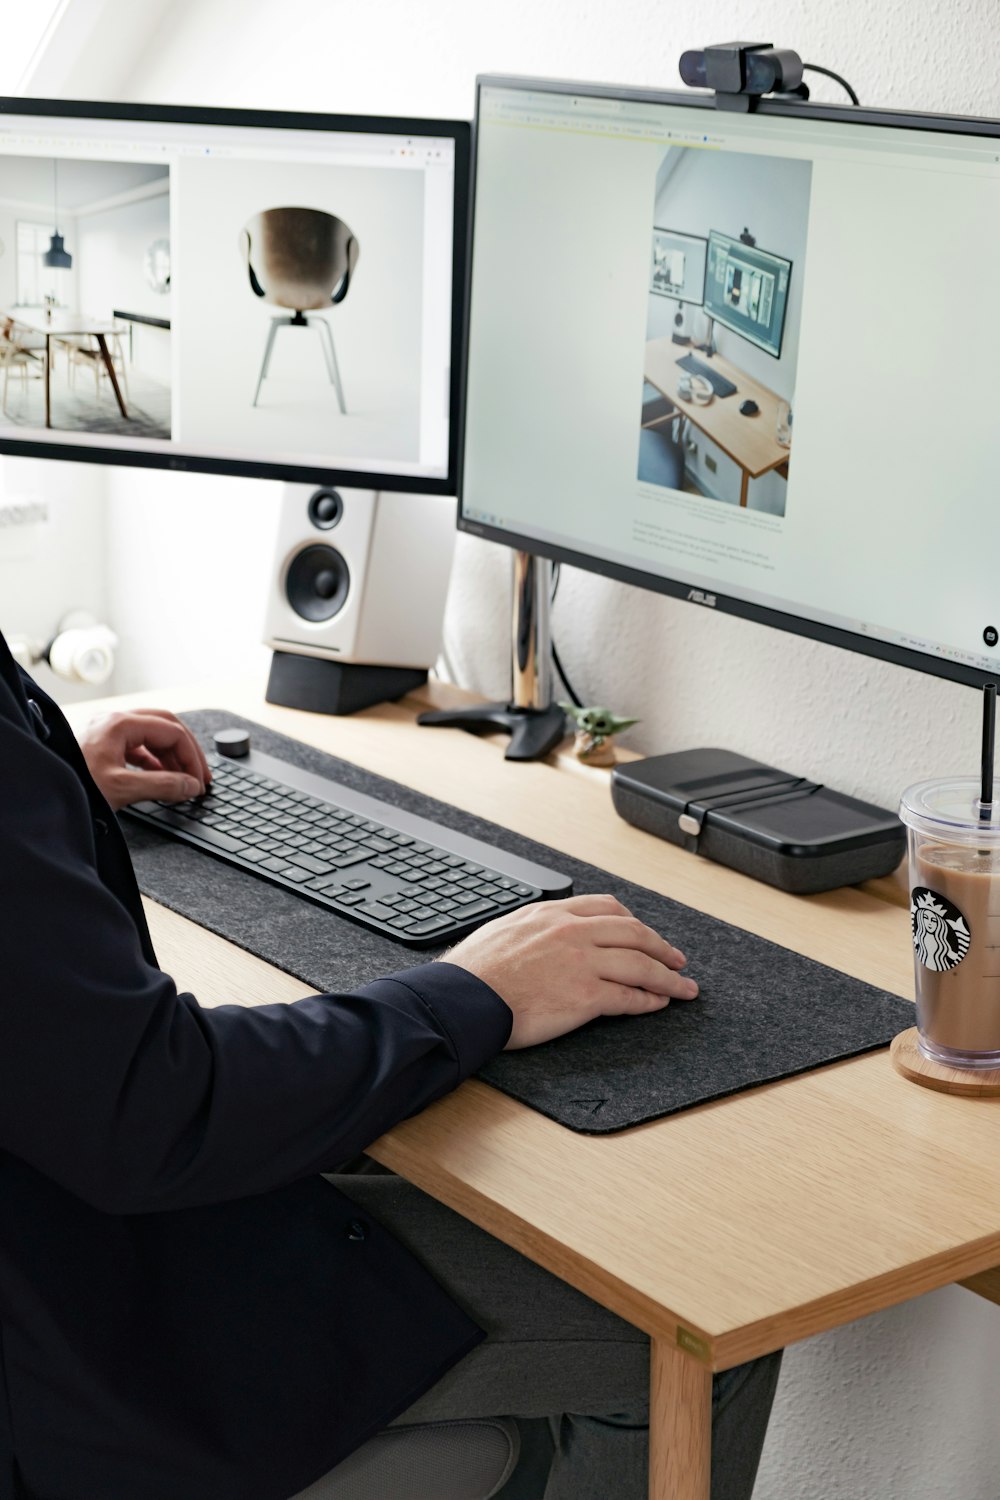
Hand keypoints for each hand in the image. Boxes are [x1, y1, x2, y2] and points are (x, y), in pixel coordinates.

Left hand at [79, 710, 210, 809]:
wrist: (41, 793)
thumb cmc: (73, 786)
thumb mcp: (122, 789)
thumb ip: (163, 786)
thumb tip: (191, 786)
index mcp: (120, 724)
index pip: (172, 731)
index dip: (192, 756)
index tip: (199, 781)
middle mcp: (114, 722)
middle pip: (165, 726)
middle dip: (186, 751)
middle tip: (199, 775)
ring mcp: (107, 732)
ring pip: (151, 735)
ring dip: (171, 756)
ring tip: (182, 779)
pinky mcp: (101, 746)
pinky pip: (137, 746)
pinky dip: (154, 761)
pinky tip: (160, 777)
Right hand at [444, 893, 697, 1049]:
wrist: (464, 998)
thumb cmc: (474, 971)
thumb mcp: (504, 929)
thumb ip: (532, 927)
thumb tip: (539, 935)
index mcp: (552, 913)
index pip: (607, 907)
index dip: (633, 921)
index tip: (644, 933)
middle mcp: (572, 932)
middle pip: (633, 932)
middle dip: (661, 946)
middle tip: (678, 959)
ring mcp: (582, 962)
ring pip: (640, 964)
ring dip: (668, 977)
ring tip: (683, 987)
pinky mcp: (585, 995)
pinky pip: (628, 996)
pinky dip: (649, 1001)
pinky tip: (658, 1005)